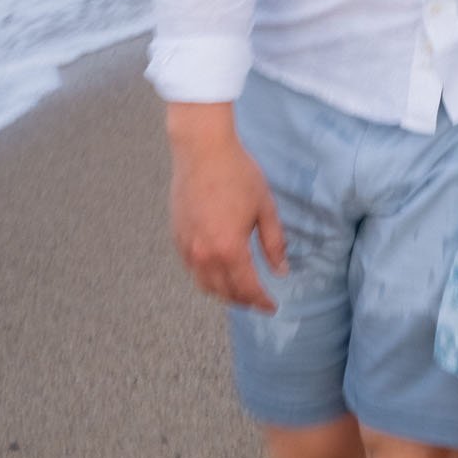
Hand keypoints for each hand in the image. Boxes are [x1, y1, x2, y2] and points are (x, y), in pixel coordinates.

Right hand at [167, 110, 287, 311]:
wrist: (202, 150)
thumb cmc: (237, 174)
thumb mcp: (264, 207)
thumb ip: (274, 243)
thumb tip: (281, 271)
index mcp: (229, 249)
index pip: (247, 289)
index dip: (261, 302)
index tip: (272, 307)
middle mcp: (204, 255)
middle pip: (224, 293)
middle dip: (243, 301)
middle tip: (258, 300)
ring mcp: (187, 248)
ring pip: (205, 285)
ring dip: (223, 293)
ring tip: (239, 289)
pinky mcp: (177, 237)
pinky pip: (192, 269)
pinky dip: (207, 276)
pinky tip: (219, 269)